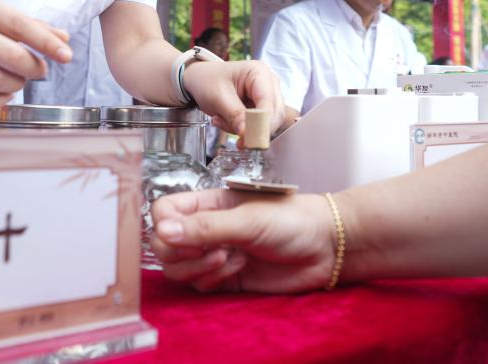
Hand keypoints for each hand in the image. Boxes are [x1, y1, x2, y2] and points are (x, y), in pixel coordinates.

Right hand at [0, 0, 71, 105]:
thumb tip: (63, 39)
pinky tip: (5, 91)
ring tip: (18, 78)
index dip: (47, 43)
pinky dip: (1, 98)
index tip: (66, 56)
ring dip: (18, 84)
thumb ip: (33, 27)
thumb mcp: (0, 15)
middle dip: (34, 68)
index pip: (22, 26)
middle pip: (12, 57)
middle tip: (40, 70)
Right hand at [151, 189, 335, 292]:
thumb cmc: (292, 220)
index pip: (164, 212)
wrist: (325, 247)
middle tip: (212, 250)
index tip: (184, 235)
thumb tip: (162, 232)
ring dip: (199, 267)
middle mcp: (207, 227)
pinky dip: (213, 279)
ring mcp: (215, 253)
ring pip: (179, 267)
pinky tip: (239, 267)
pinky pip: (199, 284)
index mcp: (209, 202)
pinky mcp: (226, 278)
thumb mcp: (247, 219)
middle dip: (182, 252)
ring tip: (231, 258)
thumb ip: (205, 227)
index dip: (164, 226)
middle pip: (165, 244)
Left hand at [182, 60, 284, 134]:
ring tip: (221, 120)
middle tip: (236, 138)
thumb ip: (234, 116)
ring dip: (245, 129)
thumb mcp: (217, 98)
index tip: (250, 139)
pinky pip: (260, 125)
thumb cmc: (207, 81)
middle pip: (274, 114)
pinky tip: (226, 120)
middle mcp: (268, 82)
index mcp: (259, 72)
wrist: (199, 80)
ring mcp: (267, 95)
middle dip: (253, 129)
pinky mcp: (262, 107)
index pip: (269, 102)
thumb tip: (247, 133)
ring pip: (268, 123)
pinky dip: (242, 128)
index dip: (262, 123)